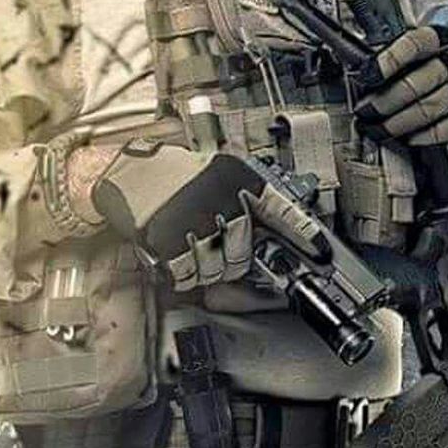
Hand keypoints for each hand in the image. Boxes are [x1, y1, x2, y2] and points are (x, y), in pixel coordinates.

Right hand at [91, 141, 324, 291]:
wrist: (128, 172)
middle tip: (217, 246)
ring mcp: (193, 218)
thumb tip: (273, 240)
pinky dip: (185, 275)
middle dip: (235, 258)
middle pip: (245, 251)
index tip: (319, 251)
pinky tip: (179, 257)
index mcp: (235, 177)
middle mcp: (218, 196)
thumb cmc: (173, 176)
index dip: (302, 233)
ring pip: (219, 267)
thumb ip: (246, 204)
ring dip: (209, 268)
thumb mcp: (217, 175)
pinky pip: (189, 274)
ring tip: (194, 246)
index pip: (280, 208)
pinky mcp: (168, 238)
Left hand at [354, 26, 447, 147]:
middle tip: (363, 111)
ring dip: (395, 123)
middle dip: (383, 102)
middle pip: (414, 84)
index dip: (387, 61)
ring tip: (377, 129)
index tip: (366, 76)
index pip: (413, 44)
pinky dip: (420, 136)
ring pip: (426, 109)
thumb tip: (361, 74)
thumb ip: (394, 59)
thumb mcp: (419, 54)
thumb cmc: (434, 70)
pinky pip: (441, 131)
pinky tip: (405, 137)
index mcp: (438, 39)